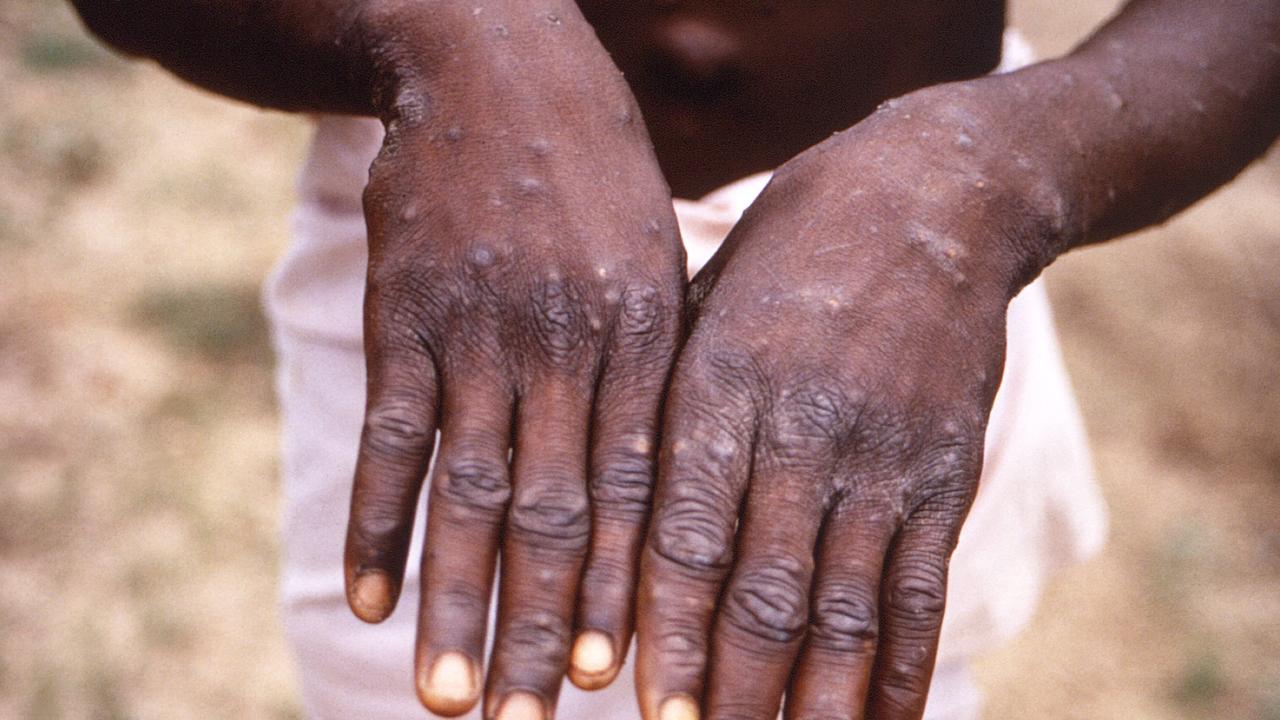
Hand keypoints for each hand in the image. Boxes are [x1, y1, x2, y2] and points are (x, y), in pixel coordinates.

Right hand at [341, 6, 683, 716]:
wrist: (496, 64)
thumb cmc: (594, 174)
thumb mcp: (655, 257)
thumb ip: (657, 365)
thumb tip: (669, 484)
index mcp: (642, 338)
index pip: (638, 491)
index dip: (628, 592)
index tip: (621, 681)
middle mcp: (564, 345)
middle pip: (555, 514)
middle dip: (544, 628)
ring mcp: (479, 331)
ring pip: (468, 491)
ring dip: (456, 603)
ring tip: (449, 698)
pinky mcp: (404, 316)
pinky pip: (389, 435)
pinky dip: (376, 521)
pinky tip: (366, 599)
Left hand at [635, 86, 1060, 719]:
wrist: (932, 196)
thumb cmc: (787, 253)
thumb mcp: (700, 302)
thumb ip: (663, 409)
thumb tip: (608, 528)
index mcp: (723, 385)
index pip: (686, 534)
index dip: (666, 632)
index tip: (644, 711)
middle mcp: (804, 429)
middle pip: (764, 591)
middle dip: (732, 691)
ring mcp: (884, 456)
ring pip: (847, 610)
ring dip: (818, 704)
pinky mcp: (946, 471)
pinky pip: (922, 591)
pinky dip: (903, 672)